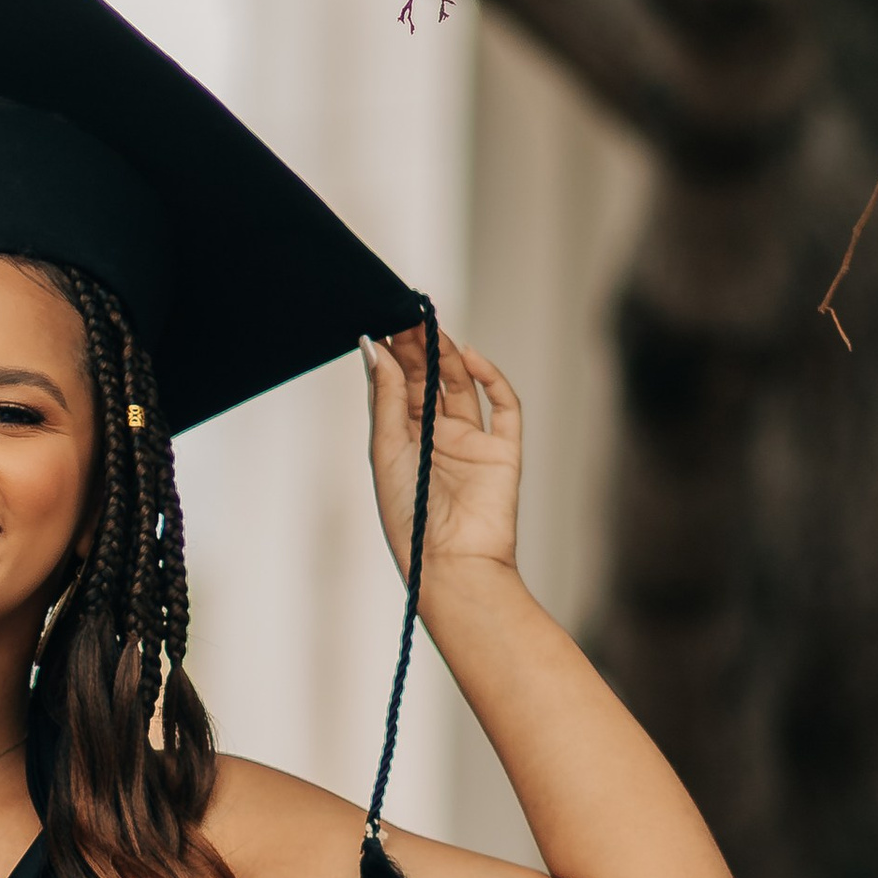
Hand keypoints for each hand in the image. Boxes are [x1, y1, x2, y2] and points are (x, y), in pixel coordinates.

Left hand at [363, 325, 520, 582]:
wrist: (451, 564)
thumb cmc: (410, 519)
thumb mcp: (386, 451)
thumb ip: (385, 398)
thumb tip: (374, 347)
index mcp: (403, 442)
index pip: (399, 386)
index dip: (393, 354)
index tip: (383, 320)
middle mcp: (437, 438)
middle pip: (428, 380)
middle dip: (417, 347)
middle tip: (406, 312)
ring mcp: (472, 442)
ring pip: (461, 385)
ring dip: (446, 354)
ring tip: (430, 324)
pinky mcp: (503, 450)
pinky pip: (503, 406)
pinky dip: (490, 377)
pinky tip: (468, 356)